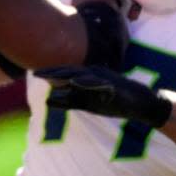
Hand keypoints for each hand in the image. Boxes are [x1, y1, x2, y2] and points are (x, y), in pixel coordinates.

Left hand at [36, 65, 171, 127]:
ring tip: (51, 76)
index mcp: (87, 78)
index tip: (34, 73)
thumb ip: (69, 101)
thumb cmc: (113, 102)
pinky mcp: (113, 86)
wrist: (141, 104)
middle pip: (70, 71)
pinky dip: (87, 83)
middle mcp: (94, 74)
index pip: (65, 74)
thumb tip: (48, 101)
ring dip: (66, 74)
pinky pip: (98, 83)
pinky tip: (76, 83)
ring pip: (82, 74)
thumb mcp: (88, 104)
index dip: (50, 73)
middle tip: (36, 73)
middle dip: (53, 72)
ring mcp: (104, 78)